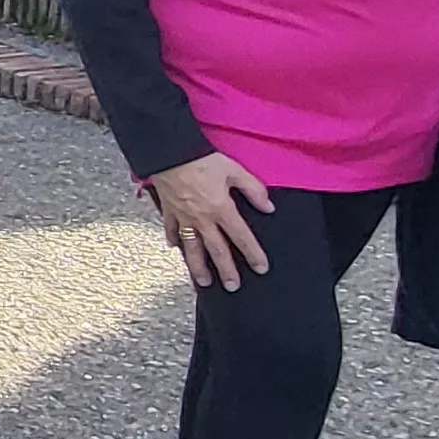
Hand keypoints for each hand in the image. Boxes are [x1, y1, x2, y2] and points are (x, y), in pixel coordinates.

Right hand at [146, 152, 273, 288]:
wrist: (170, 153)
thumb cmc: (201, 160)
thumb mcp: (234, 170)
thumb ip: (253, 190)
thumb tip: (268, 206)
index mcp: (221, 209)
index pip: (241, 237)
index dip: (253, 254)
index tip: (260, 268)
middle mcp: (202, 219)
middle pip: (217, 250)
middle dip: (226, 271)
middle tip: (233, 286)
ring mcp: (184, 218)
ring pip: (192, 249)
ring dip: (198, 267)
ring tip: (204, 281)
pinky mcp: (169, 212)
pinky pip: (171, 231)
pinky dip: (174, 241)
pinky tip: (176, 249)